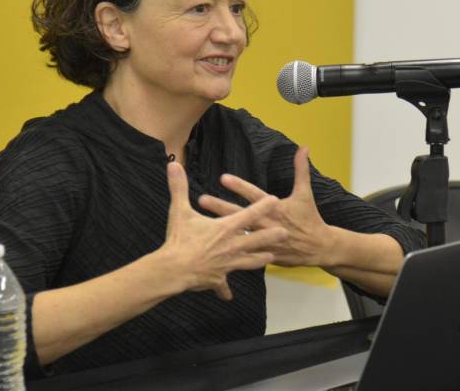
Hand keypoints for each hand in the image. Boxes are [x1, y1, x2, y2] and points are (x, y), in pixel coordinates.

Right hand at [160, 161, 285, 300]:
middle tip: (286, 233)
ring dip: (259, 260)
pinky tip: (227, 296)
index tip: (275, 200)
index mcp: (225, 228)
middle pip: (257, 240)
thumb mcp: (179, 211)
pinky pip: (223, 285)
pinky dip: (224, 289)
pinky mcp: (218, 278)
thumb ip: (179, 187)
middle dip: (272, 236)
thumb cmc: (179, 240)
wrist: (174, 270)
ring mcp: (227, 264)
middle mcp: (231, 246)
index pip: (248, 214)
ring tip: (271, 258)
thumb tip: (174, 164)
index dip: (262, 206)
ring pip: (248, 262)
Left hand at [199, 146, 335, 267]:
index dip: (239, 186)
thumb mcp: (304, 193)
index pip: (254, 195)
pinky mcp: (263, 253)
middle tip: (202, 199)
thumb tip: (304, 148)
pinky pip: (243, 252)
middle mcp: (267, 223)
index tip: (223, 178)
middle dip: (220, 206)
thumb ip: (301, 170)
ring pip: (237, 233)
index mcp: (276, 208)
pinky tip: (212, 246)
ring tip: (199, 222)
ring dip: (220, 227)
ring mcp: (264, 240)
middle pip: (240, 214)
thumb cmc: (309, 217)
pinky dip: (229, 249)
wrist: (318, 247)